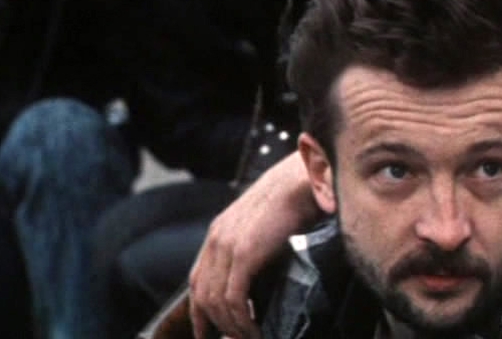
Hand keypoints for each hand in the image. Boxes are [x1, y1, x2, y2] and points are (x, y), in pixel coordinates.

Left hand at [188, 151, 319, 338]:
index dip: (200, 311)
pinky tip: (255, 330)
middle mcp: (217, 239)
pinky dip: (242, 322)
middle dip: (215, 326)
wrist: (302, 180)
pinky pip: (234, 300)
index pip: (198, 280)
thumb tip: (262, 275)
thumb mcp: (264, 223)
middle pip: (203, 295)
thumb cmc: (293, 199)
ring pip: (216, 302)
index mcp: (220, 232)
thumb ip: (256, 245)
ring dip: (233, 328)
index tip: (206, 333)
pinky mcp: (244, 254)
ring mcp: (227, 246)